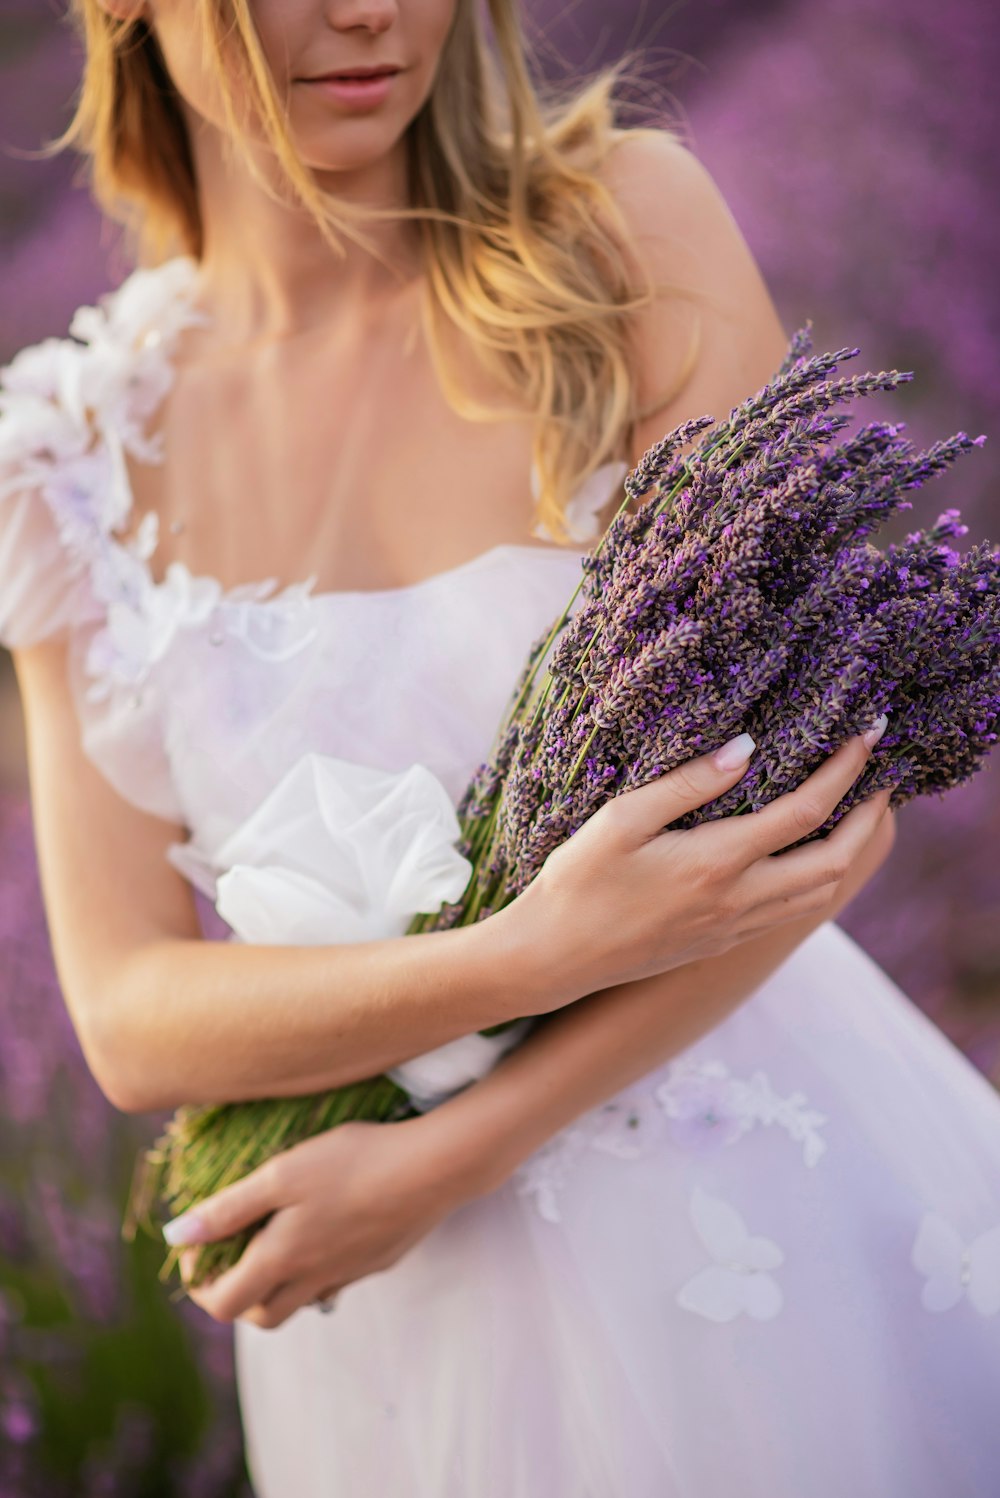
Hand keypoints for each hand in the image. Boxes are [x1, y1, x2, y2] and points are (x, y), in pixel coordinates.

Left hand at [170, 1115, 469, 1329]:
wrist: (434, 1168)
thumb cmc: (353, 1162)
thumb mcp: (281, 1174)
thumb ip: (228, 1208)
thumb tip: (178, 1237)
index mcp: (282, 1259)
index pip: (223, 1304)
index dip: (199, 1285)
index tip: (196, 1252)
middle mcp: (314, 1278)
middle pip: (262, 1316)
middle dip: (237, 1294)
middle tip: (232, 1254)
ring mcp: (350, 1273)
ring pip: (301, 1300)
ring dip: (278, 1284)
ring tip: (275, 1238)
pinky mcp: (379, 1261)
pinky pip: (336, 1279)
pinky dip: (317, 1266)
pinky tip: (326, 1227)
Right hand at [509, 725, 892, 999]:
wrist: (553, 959)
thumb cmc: (576, 882)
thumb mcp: (621, 819)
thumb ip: (687, 784)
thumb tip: (746, 747)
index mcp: (715, 863)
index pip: (805, 811)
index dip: (846, 771)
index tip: (868, 735)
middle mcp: (736, 901)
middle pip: (834, 862)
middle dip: (870, 819)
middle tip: (882, 779)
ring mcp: (731, 928)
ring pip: (819, 894)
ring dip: (849, 852)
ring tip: (856, 814)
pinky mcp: (719, 943)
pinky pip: (790, 912)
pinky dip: (817, 879)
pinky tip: (805, 855)